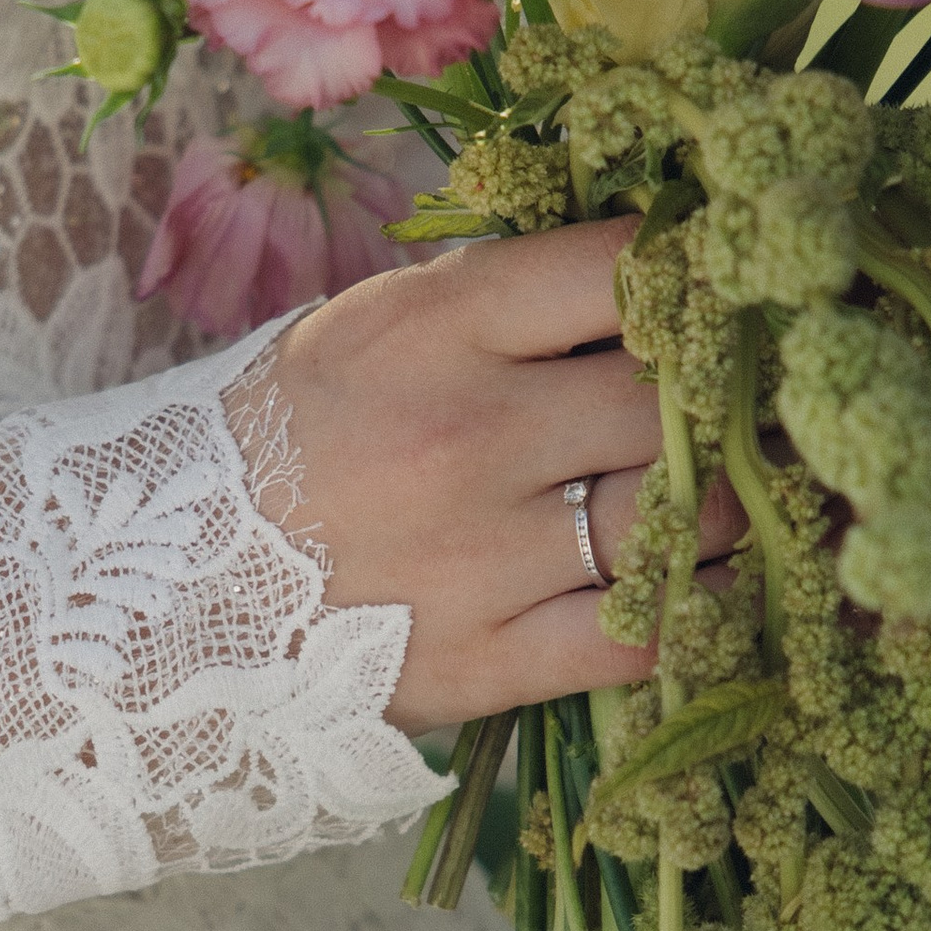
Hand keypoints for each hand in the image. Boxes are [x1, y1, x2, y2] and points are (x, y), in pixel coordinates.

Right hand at [255, 219, 743, 730]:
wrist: (156, 587)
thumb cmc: (292, 437)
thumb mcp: (376, 325)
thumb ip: (510, 300)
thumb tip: (668, 266)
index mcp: (438, 326)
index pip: (625, 267)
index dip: (704, 273)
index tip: (736, 288)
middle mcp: (469, 434)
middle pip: (679, 398)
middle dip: (740, 397)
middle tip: (773, 402)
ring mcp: (480, 557)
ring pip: (685, 518)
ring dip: (742, 504)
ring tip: (763, 490)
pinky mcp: (486, 663)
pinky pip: (647, 638)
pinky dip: (706, 611)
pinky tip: (720, 585)